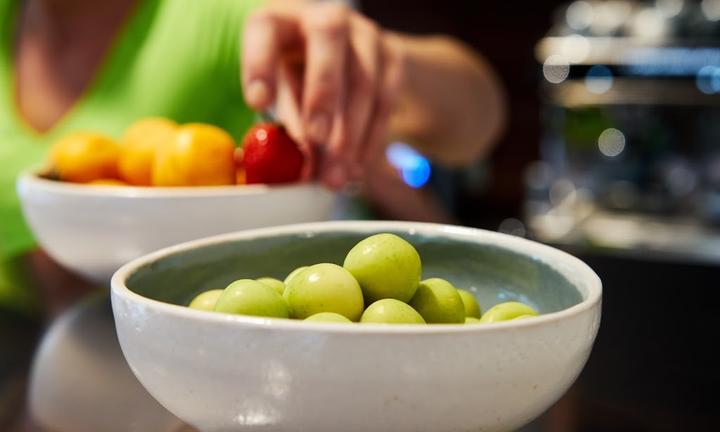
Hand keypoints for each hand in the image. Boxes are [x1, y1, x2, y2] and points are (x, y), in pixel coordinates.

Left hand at [241, 1, 403, 188]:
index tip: (258, 103)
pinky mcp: (392, 55)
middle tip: (316, 139)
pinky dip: (371, 137)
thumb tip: (301, 173)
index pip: (266, 31)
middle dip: (323, 92)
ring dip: (350, 132)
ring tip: (336, 175)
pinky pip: (386, 99)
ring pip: (364, 77)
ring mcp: (364, 34)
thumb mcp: (283, 92)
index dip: (260, 64)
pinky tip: (357, 168)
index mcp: (282, 20)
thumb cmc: (299, 77)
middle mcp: (326, 18)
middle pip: (328, 40)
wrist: (345, 58)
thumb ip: (288, 125)